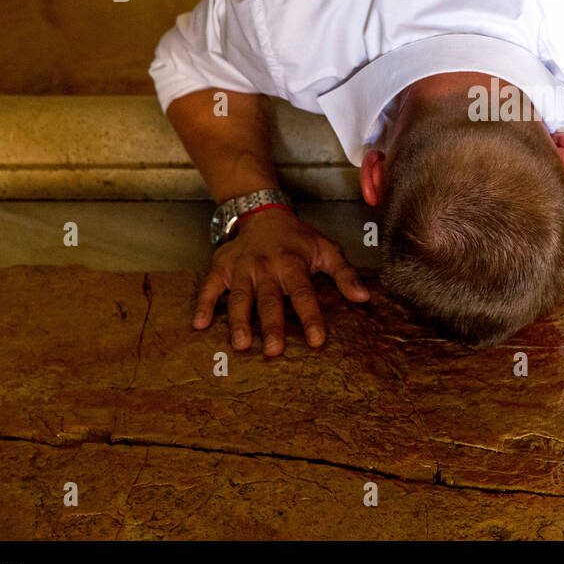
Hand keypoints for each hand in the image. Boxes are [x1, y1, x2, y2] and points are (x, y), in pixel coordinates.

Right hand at [193, 207, 369, 354]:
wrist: (262, 212)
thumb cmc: (297, 238)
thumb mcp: (326, 249)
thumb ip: (344, 274)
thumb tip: (364, 297)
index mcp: (292, 264)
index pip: (303, 294)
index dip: (311, 317)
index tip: (316, 340)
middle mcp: (266, 267)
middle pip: (269, 300)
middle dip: (272, 325)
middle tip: (274, 351)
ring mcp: (241, 268)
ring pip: (240, 297)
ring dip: (239, 321)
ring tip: (241, 344)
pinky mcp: (221, 268)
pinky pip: (210, 287)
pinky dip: (204, 304)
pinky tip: (199, 325)